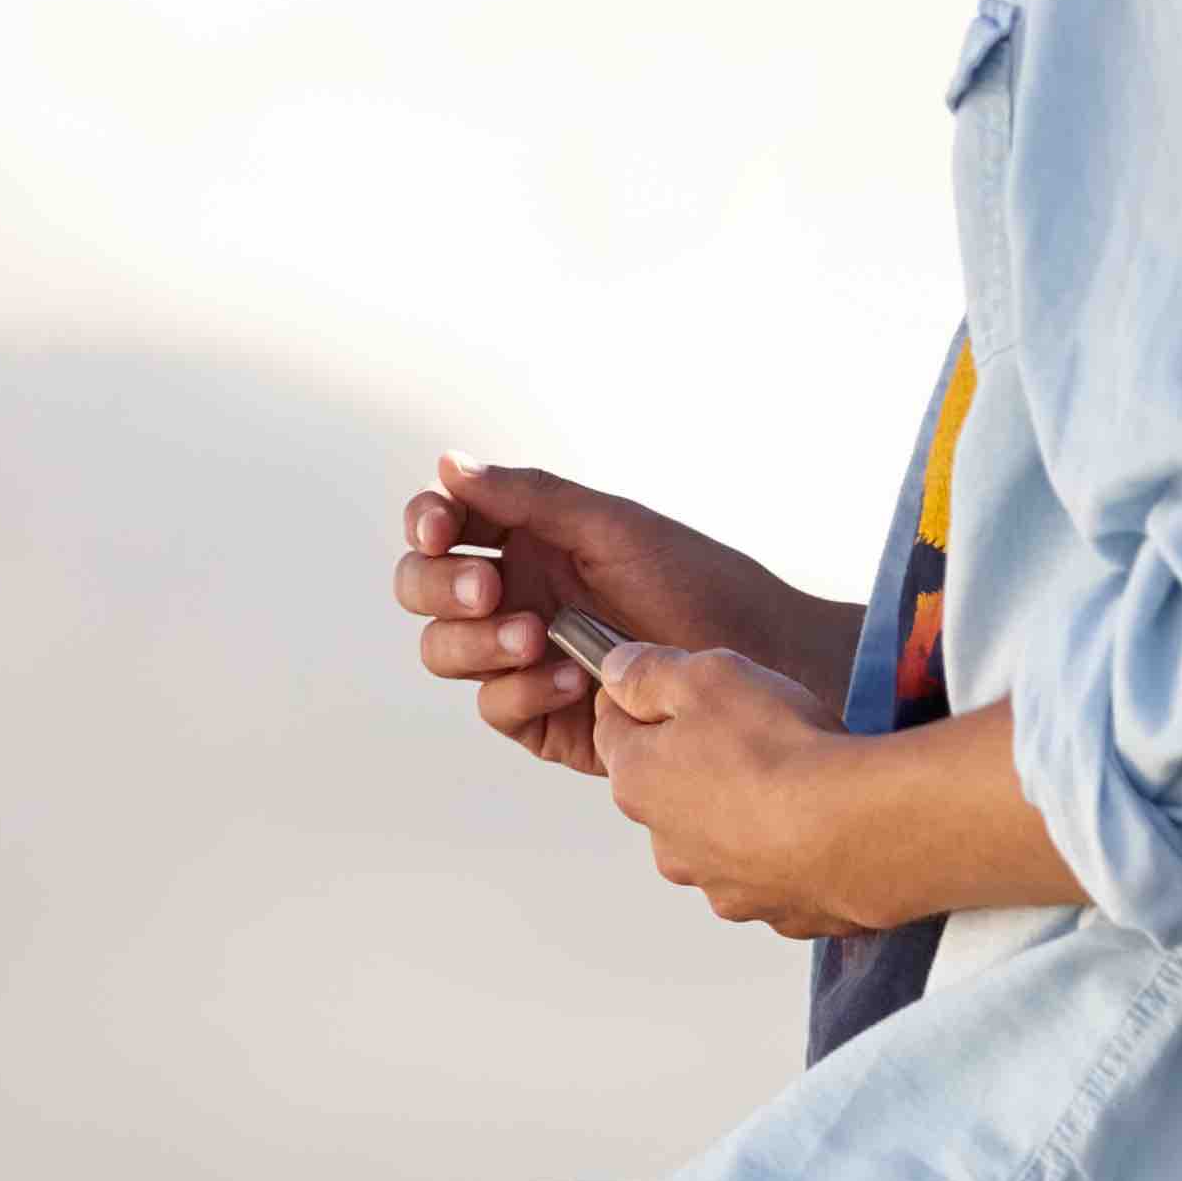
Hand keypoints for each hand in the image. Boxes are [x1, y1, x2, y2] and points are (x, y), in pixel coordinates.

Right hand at [389, 456, 843, 776]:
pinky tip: (567, 679)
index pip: (443, 527)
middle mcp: (515, 595)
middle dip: (442, 588)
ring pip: (446, 651)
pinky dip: (519, 691)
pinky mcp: (542, 717)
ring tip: (535, 636)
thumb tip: (450, 463)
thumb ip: (528, 497)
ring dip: (477, 642)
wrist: (756, 655)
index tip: (441, 529)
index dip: (427, 524)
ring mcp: (522, 658)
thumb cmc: (695, 580)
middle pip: (424, 591)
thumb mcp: (611, 526)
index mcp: (526, 540)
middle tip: (489, 590)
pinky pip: (495, 707)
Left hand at [594, 643, 856, 934]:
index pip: (612, 728)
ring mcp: (719, 884)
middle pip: (667, 786)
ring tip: (793, 777)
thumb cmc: (780, 751)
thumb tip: (617, 671)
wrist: (856, 830)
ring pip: (718, 835)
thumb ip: (650, 672)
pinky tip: (818, 820)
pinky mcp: (773, 911)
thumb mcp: (706, 676)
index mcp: (638, 781)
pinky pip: (772, 871)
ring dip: (743, 809)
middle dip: (698, 758)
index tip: (675, 686)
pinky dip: (788, 849)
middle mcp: (666, 843)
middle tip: (750, 729)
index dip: (641, 699)